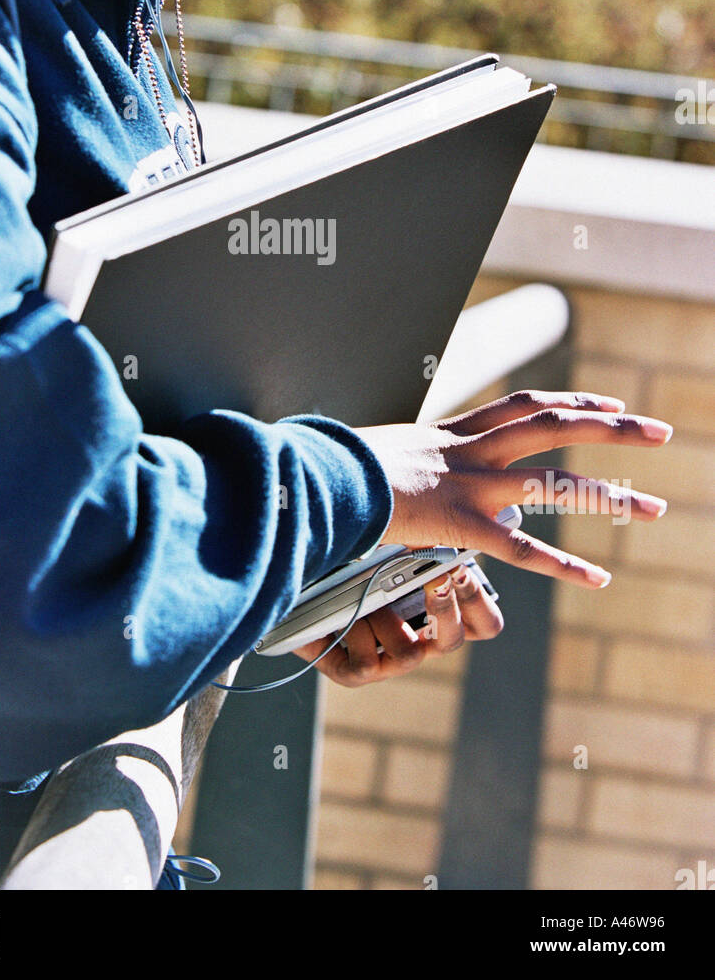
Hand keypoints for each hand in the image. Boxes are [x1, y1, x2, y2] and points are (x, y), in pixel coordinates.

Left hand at [293, 559, 503, 685]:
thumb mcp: (393, 544)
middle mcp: (418, 639)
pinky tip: (342, 616)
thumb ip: (427, 541)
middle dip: (444, 609)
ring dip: (387, 619)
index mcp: (436, 611)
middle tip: (432, 580)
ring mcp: (387, 659)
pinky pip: (368, 662)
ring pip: (410, 655)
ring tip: (367, 596)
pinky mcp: (354, 672)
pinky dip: (355, 632)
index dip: (477, 600)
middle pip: (453, 641)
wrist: (295, 574)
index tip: (459, 568)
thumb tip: (456, 526)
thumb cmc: (348, 557)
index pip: (483, 622)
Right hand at [296, 389, 671, 686]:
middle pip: (555, 426)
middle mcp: (473, 451)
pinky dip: (562, 566)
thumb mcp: (382, 453)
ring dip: (610, 496)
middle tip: (661, 431)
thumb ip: (405, 460)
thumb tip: (393, 465)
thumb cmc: (339, 468)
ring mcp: (472, 486)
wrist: (322, 478)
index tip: (609, 406)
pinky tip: (597, 579)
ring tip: (655, 509)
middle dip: (613, 429)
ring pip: (555, 484)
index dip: (571, 403)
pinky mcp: (462, 526)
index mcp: (455, 433)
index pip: (525, 406)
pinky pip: (522, 549)